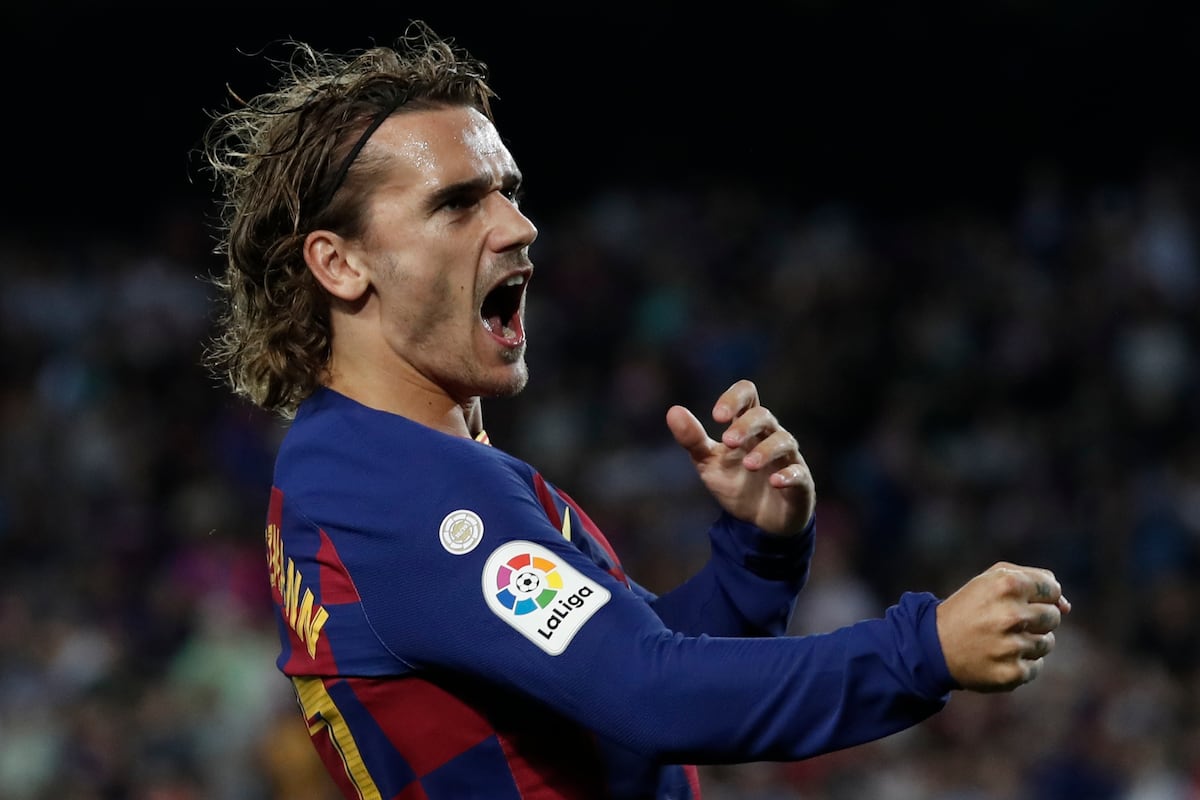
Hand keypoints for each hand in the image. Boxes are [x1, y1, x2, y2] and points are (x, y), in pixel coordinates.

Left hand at [666, 379, 814, 534]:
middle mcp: (770, 437)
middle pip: (764, 416)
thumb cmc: (735, 483)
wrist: (757, 523)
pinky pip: (799, 474)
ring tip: (748, 465)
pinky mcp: (800, 484)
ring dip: (765, 451)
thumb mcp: (708, 462)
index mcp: (748, 427)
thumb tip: (673, 411)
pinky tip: (774, 482)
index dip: (734, 398)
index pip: (748, 395)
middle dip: (746, 426)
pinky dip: (788, 476)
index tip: (716, 416)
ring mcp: (787, 459)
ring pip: (784, 441)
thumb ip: (692, 439)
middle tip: (728, 442)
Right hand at [936, 562, 1070, 691]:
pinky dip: (1021, 663)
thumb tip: (1067, 606)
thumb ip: (1033, 579)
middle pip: (1054, 616)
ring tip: (1001, 640)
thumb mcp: (992, 580)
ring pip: (1047, 643)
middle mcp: (1011, 615)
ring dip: (1029, 641)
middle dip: (1036, 618)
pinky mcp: (1012, 673)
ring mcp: (1012, 646)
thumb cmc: (969, 608)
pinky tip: (999, 657)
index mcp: (1007, 585)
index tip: (1023, 600)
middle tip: (1007, 621)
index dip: (1041, 595)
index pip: (1052, 589)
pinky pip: (1036, 666)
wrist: (935, 645)